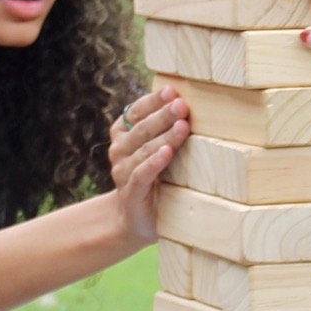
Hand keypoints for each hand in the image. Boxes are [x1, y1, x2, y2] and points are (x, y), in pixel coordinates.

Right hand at [107, 86, 187, 244]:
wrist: (135, 220)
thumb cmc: (154, 178)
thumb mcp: (158, 150)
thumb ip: (166, 129)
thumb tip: (191, 103)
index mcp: (124, 135)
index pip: (135, 111)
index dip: (153, 101)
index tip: (172, 91)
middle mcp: (119, 150)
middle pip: (142, 128)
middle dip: (163, 115)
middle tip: (182, 105)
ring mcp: (122, 172)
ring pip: (144, 149)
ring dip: (164, 137)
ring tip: (183, 126)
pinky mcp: (131, 192)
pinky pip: (141, 174)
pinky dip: (154, 163)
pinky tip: (168, 153)